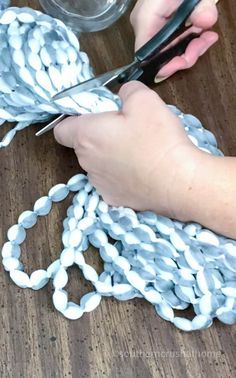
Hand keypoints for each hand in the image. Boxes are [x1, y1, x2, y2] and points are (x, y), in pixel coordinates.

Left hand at [54, 81, 200, 219]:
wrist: (179, 181)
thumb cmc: (158, 139)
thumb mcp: (144, 99)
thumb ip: (126, 90)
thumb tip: (122, 96)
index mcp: (87, 135)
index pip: (61, 129)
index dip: (74, 120)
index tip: (94, 117)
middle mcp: (86, 162)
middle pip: (83, 145)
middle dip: (100, 136)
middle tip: (127, 130)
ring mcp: (99, 183)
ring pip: (98, 164)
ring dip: (111, 157)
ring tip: (139, 152)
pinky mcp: (114, 199)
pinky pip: (112, 182)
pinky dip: (122, 177)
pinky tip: (141, 172)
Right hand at [130, 0, 218, 79]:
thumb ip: (200, 6)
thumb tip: (206, 21)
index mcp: (145, 18)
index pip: (146, 55)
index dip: (164, 65)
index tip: (184, 62)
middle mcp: (145, 26)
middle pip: (161, 56)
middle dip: (184, 55)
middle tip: (204, 44)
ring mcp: (153, 27)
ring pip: (170, 51)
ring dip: (191, 48)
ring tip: (208, 36)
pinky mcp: (162, 27)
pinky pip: (174, 43)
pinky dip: (190, 41)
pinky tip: (203, 34)